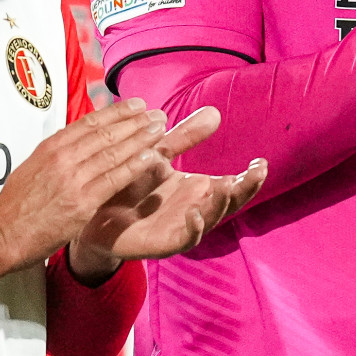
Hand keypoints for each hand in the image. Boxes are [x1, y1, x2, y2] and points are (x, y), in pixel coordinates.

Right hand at [0, 97, 172, 275]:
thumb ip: (57, 154)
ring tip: (159, 129)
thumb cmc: (16, 206)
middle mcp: (62, 158)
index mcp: (50, 147)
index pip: (89, 123)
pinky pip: (115, 179)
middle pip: (105, 133)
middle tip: (157, 114)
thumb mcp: (33, 167)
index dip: (116, 112)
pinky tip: (151, 156)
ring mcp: (73, 179)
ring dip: (141, 138)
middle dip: (135, 121)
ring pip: (113, 152)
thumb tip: (78, 141)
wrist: (1, 234)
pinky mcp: (81, 202)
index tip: (135, 104)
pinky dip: (135, 165)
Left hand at [75, 114, 266, 269]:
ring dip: (220, 205)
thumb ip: (185, 138)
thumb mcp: (157, 154)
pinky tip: (193, 212)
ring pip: (209, 221)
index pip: (231, 186)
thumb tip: (214, 112)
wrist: (94, 209)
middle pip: (228, 204)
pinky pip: (183, 240)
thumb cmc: (127, 183)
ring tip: (228, 187)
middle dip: (244, 190)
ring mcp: (179, 228)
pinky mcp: (162, 243)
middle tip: (256, 173)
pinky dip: (192, 229)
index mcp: (196, 190)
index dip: (249, 178)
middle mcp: (193, 209)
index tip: (261, 162)